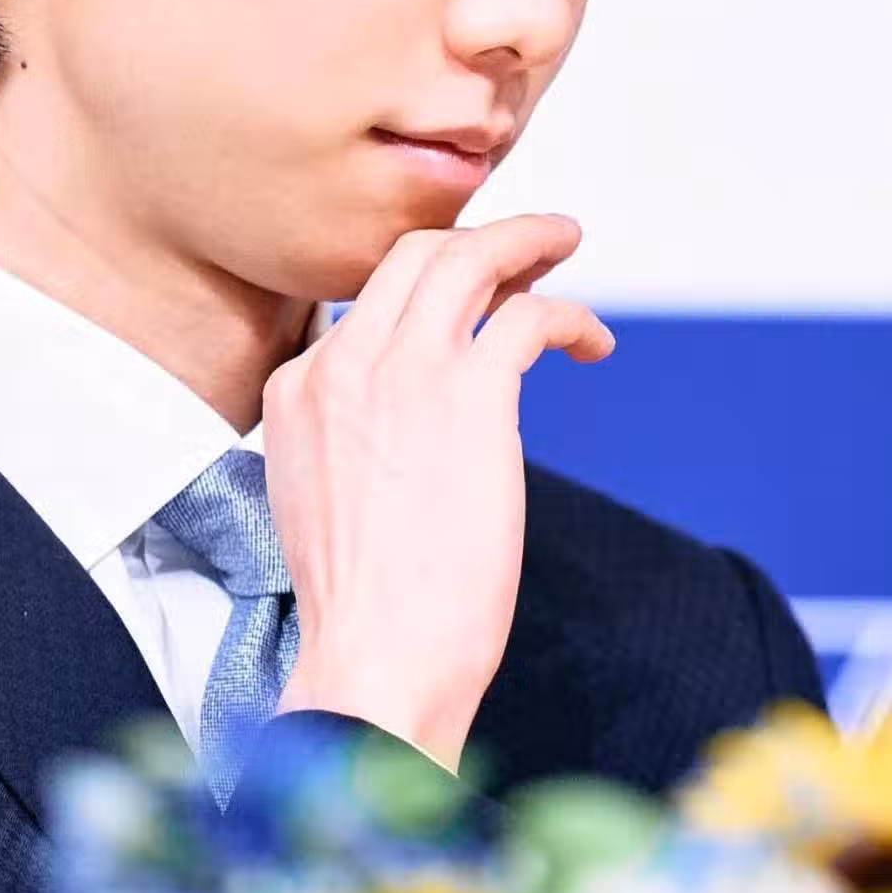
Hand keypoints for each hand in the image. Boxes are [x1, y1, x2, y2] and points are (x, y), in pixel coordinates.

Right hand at [263, 214, 614, 771]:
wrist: (374, 658)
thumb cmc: (360, 601)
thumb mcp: (318, 493)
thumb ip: (349, 433)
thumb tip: (412, 415)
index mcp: (299, 386)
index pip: (368, 304)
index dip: (427, 289)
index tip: (471, 297)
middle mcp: (344, 362)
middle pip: (412, 254)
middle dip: (476, 234)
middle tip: (528, 240)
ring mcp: (403, 371)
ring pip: (468, 258)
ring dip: (526, 240)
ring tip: (564, 241)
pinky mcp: (471, 395)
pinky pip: (530, 317)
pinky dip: (569, 316)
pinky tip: (591, 340)